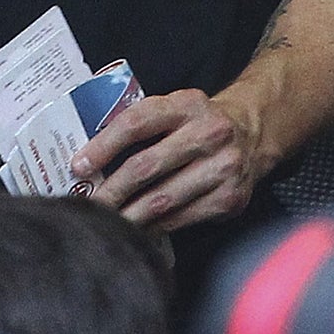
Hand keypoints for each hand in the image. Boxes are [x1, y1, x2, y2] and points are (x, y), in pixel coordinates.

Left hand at [72, 88, 262, 229]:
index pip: (137, 122)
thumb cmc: (198, 122)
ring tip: (105, 222)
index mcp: (187, 104)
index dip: (104, 145)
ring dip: (128, 214)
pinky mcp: (230, 199)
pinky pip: (182, 218)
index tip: (79, 165)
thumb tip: (91, 158)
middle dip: (112, 189)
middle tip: (87, 204)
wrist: (254, 133)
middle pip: (147, 165)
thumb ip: (141, 124)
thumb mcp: (175, 108)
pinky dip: (154, 226)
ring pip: (163, 198)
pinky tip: (136, 229)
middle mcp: (209, 133)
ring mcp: (222, 168)